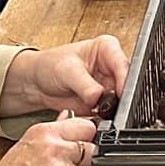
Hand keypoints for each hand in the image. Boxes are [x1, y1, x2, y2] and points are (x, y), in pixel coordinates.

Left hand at [1, 35, 129, 117]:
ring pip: (122, 101)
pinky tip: (95, 116)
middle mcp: (111, 66)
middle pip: (127, 84)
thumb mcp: (67, 71)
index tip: (120, 95)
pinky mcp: (104, 102)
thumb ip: (86, 85)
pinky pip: (112, 113)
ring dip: (112, 109)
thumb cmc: (50, 66)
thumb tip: (99, 98)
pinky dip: (106, 117)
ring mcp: (109, 85)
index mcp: (107, 48)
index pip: (123, 64)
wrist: (37, 83)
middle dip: (120, 98)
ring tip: (97, 110)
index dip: (124, 81)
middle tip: (107, 106)